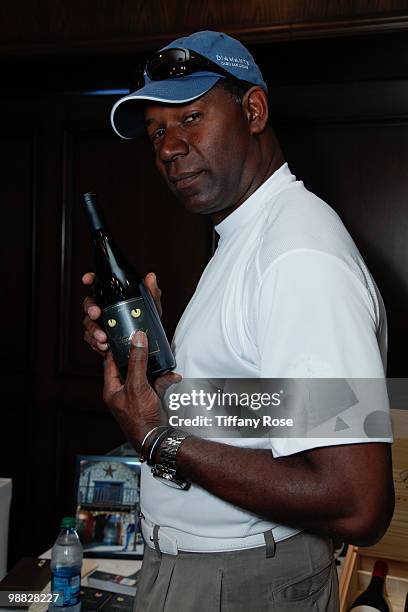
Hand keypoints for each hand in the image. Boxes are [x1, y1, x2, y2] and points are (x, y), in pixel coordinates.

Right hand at [82, 271, 162, 355]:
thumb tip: (151, 277)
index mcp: (112, 297)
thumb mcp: (151, 308)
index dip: (91, 279)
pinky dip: (95, 343)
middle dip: (90, 308)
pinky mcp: (97, 338)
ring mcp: (99, 323)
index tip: (87, 279)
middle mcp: (102, 308)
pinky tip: (104, 346)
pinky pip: (91, 339)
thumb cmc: (145, 322)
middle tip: (96, 314)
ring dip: (94, 330)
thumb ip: (151, 292)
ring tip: (103, 338)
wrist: (146, 346)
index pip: (98, 285)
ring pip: (88, 323)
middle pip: (89, 304)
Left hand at [103, 330, 181, 450]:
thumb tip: (137, 339)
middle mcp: (123, 393)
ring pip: (145, 375)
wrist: (156, 437)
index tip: (124, 336)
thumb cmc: (139, 416)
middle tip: (145, 342)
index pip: (110, 363)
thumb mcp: (137, 384)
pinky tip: (173, 376)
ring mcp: (137, 396)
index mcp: (112, 389)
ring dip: (156, 368)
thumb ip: (137, 361)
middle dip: (140, 356)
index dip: (116, 349)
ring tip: (162, 358)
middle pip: (129, 367)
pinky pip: (156, 385)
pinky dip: (165, 379)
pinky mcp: (150, 400)